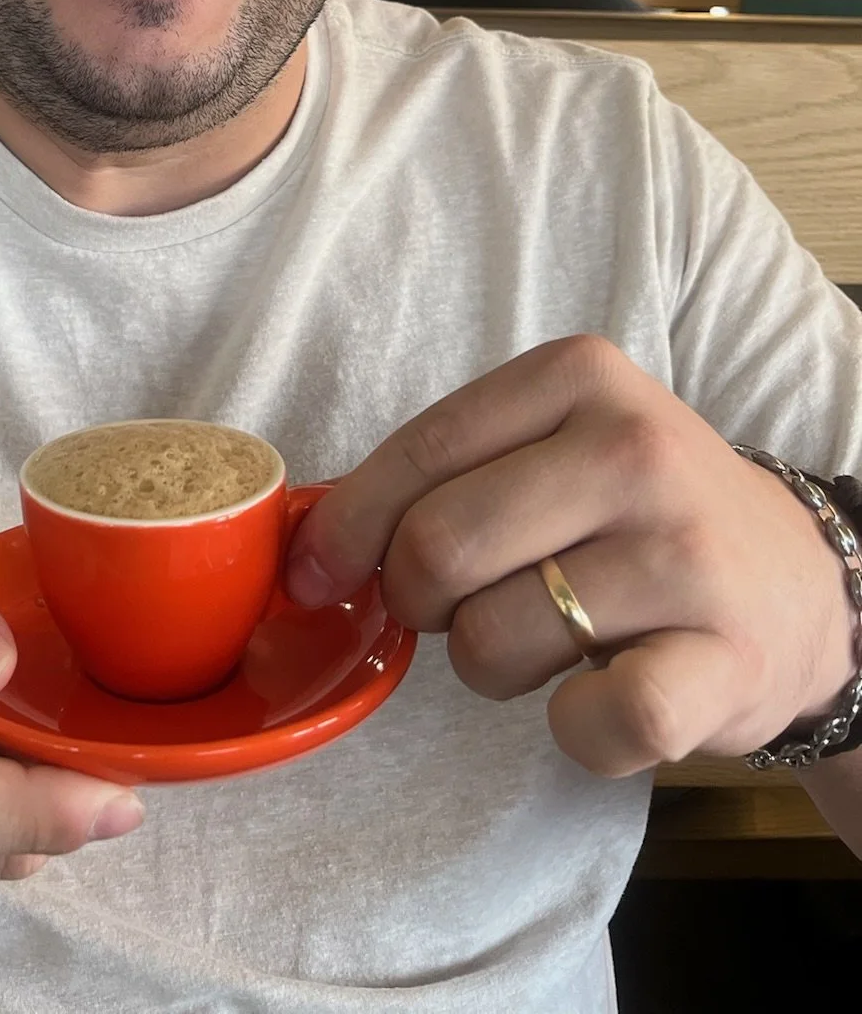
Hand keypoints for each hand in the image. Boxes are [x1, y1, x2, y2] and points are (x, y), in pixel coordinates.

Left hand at [286, 335, 855, 775]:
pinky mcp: (722, 661)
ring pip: (494, 639)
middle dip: (418, 599)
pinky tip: (599, 694)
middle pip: (440, 547)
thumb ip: (442, 473)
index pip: (419, 451)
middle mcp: (635, 451)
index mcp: (579, 377)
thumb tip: (309, 554)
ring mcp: (684, 555)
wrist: (799, 583)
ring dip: (491, 665)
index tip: (316, 573)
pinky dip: (572, 731)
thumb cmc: (636, 513)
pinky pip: (587, 723)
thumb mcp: (552, 444)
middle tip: (456, 608)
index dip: (348, 526)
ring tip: (549, 637)